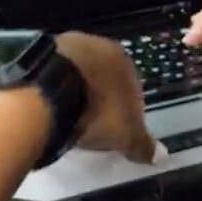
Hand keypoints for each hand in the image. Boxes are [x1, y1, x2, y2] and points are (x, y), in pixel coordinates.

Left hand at [55, 32, 160, 163]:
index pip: (131, 87)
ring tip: (66, 118)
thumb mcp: (125, 134)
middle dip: (99, 99)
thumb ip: (142, 145)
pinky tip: (48, 107)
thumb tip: (160, 156)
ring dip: (75, 92)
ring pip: (77, 73)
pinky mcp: (41, 51)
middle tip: (90, 126)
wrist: (48, 91)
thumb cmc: (97, 110)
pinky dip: (53, 89)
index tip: (115, 131)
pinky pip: (53, 74)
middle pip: (102, 78)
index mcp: (123, 59)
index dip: (125, 112)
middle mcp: (98, 44)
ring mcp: (67, 44)